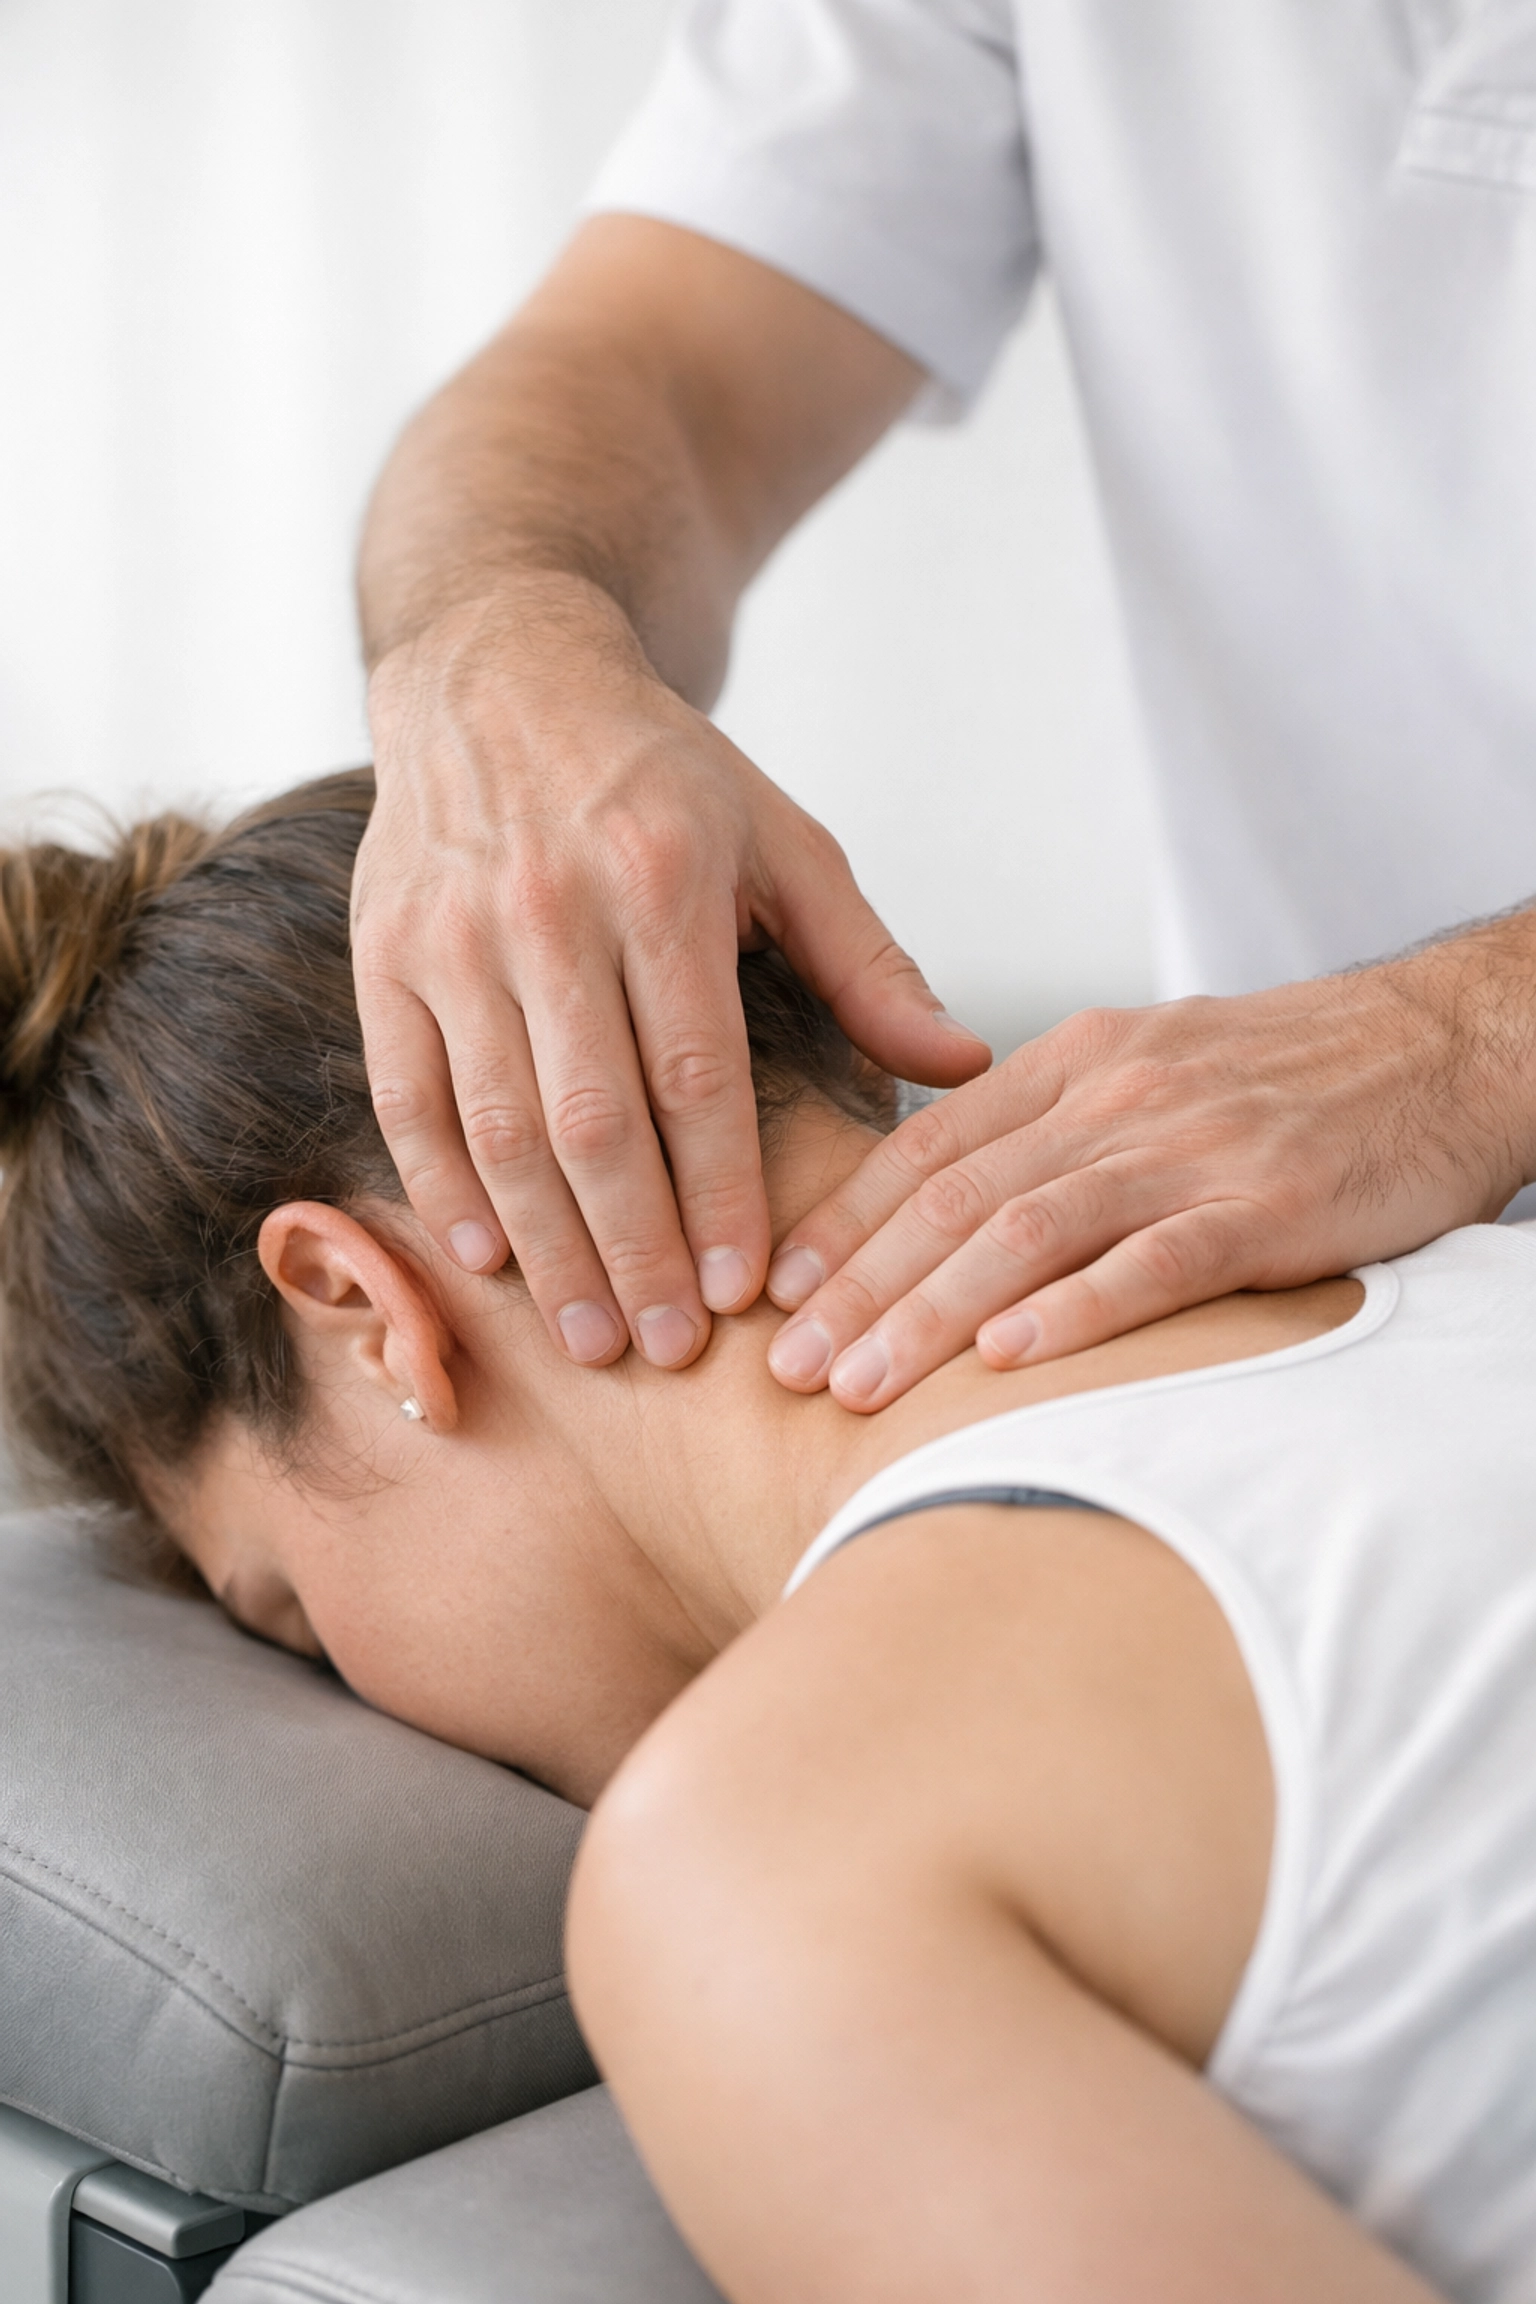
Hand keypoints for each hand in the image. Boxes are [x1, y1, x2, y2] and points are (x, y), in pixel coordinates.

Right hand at [354, 577, 988, 1370]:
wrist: (500, 678)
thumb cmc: (663, 778)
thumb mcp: (784, 841)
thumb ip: (868, 963)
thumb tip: (964, 1066)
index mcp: (662, 881)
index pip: (696, 1073)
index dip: (719, 1192)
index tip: (744, 1293)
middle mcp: (547, 910)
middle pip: (592, 1120)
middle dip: (633, 1250)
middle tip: (667, 1348)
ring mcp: (452, 935)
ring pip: (496, 1125)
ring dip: (545, 1247)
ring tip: (591, 1339)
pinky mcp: (382, 953)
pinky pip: (407, 1098)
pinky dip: (444, 1190)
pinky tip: (488, 1263)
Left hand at [764, 935, 1535, 1409]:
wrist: (1444, 1044)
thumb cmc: (1293, 1074)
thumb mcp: (1153, 1068)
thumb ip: (1057, 1130)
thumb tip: (951, 1206)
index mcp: (1078, 1063)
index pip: (928, 1146)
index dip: (842, 1223)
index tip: (772, 1291)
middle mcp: (1116, 1098)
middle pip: (953, 1198)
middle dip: (857, 1289)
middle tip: (781, 1369)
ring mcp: (1189, 1148)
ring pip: (1025, 1233)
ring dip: (929, 1315)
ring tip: (857, 1387)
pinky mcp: (1264, 1203)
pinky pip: (1150, 1263)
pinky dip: (1071, 1312)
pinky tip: (1005, 1361)